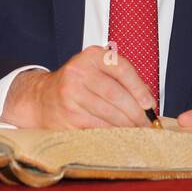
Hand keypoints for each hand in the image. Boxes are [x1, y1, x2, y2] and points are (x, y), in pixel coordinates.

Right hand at [1, 45, 155, 128]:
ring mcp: (70, 94)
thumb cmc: (77, 85)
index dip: (139, 88)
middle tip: (146, 123)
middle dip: (136, 112)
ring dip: (127, 125)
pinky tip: (120, 133)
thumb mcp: (97, 71)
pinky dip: (113, 132)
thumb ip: (123, 80)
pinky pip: (98, 126)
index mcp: (91, 57)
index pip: (122, 69)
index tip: (149, 104)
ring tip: (136, 130)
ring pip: (108, 113)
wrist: (41, 98)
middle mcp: (78, 72)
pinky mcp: (68, 116)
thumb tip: (148, 101)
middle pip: (116, 94)